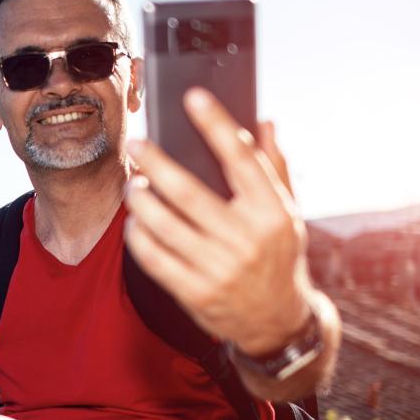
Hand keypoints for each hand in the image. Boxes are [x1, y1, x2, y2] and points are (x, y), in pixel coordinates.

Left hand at [123, 87, 310, 354]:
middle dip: (156, 163)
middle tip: (136, 144)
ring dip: (140, 199)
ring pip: (165, 225)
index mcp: (273, 213)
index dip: (216, 124)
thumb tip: (264, 121)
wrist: (278, 322)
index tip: (192, 97)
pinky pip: (154, 258)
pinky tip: (133, 221)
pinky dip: (138, 236)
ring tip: (131, 184)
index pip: (241, 159)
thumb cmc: (278, 257)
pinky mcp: (196, 293)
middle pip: (189, 191)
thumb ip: (274, 168)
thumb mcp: (287, 214)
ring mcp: (220, 269)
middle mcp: (247, 239)